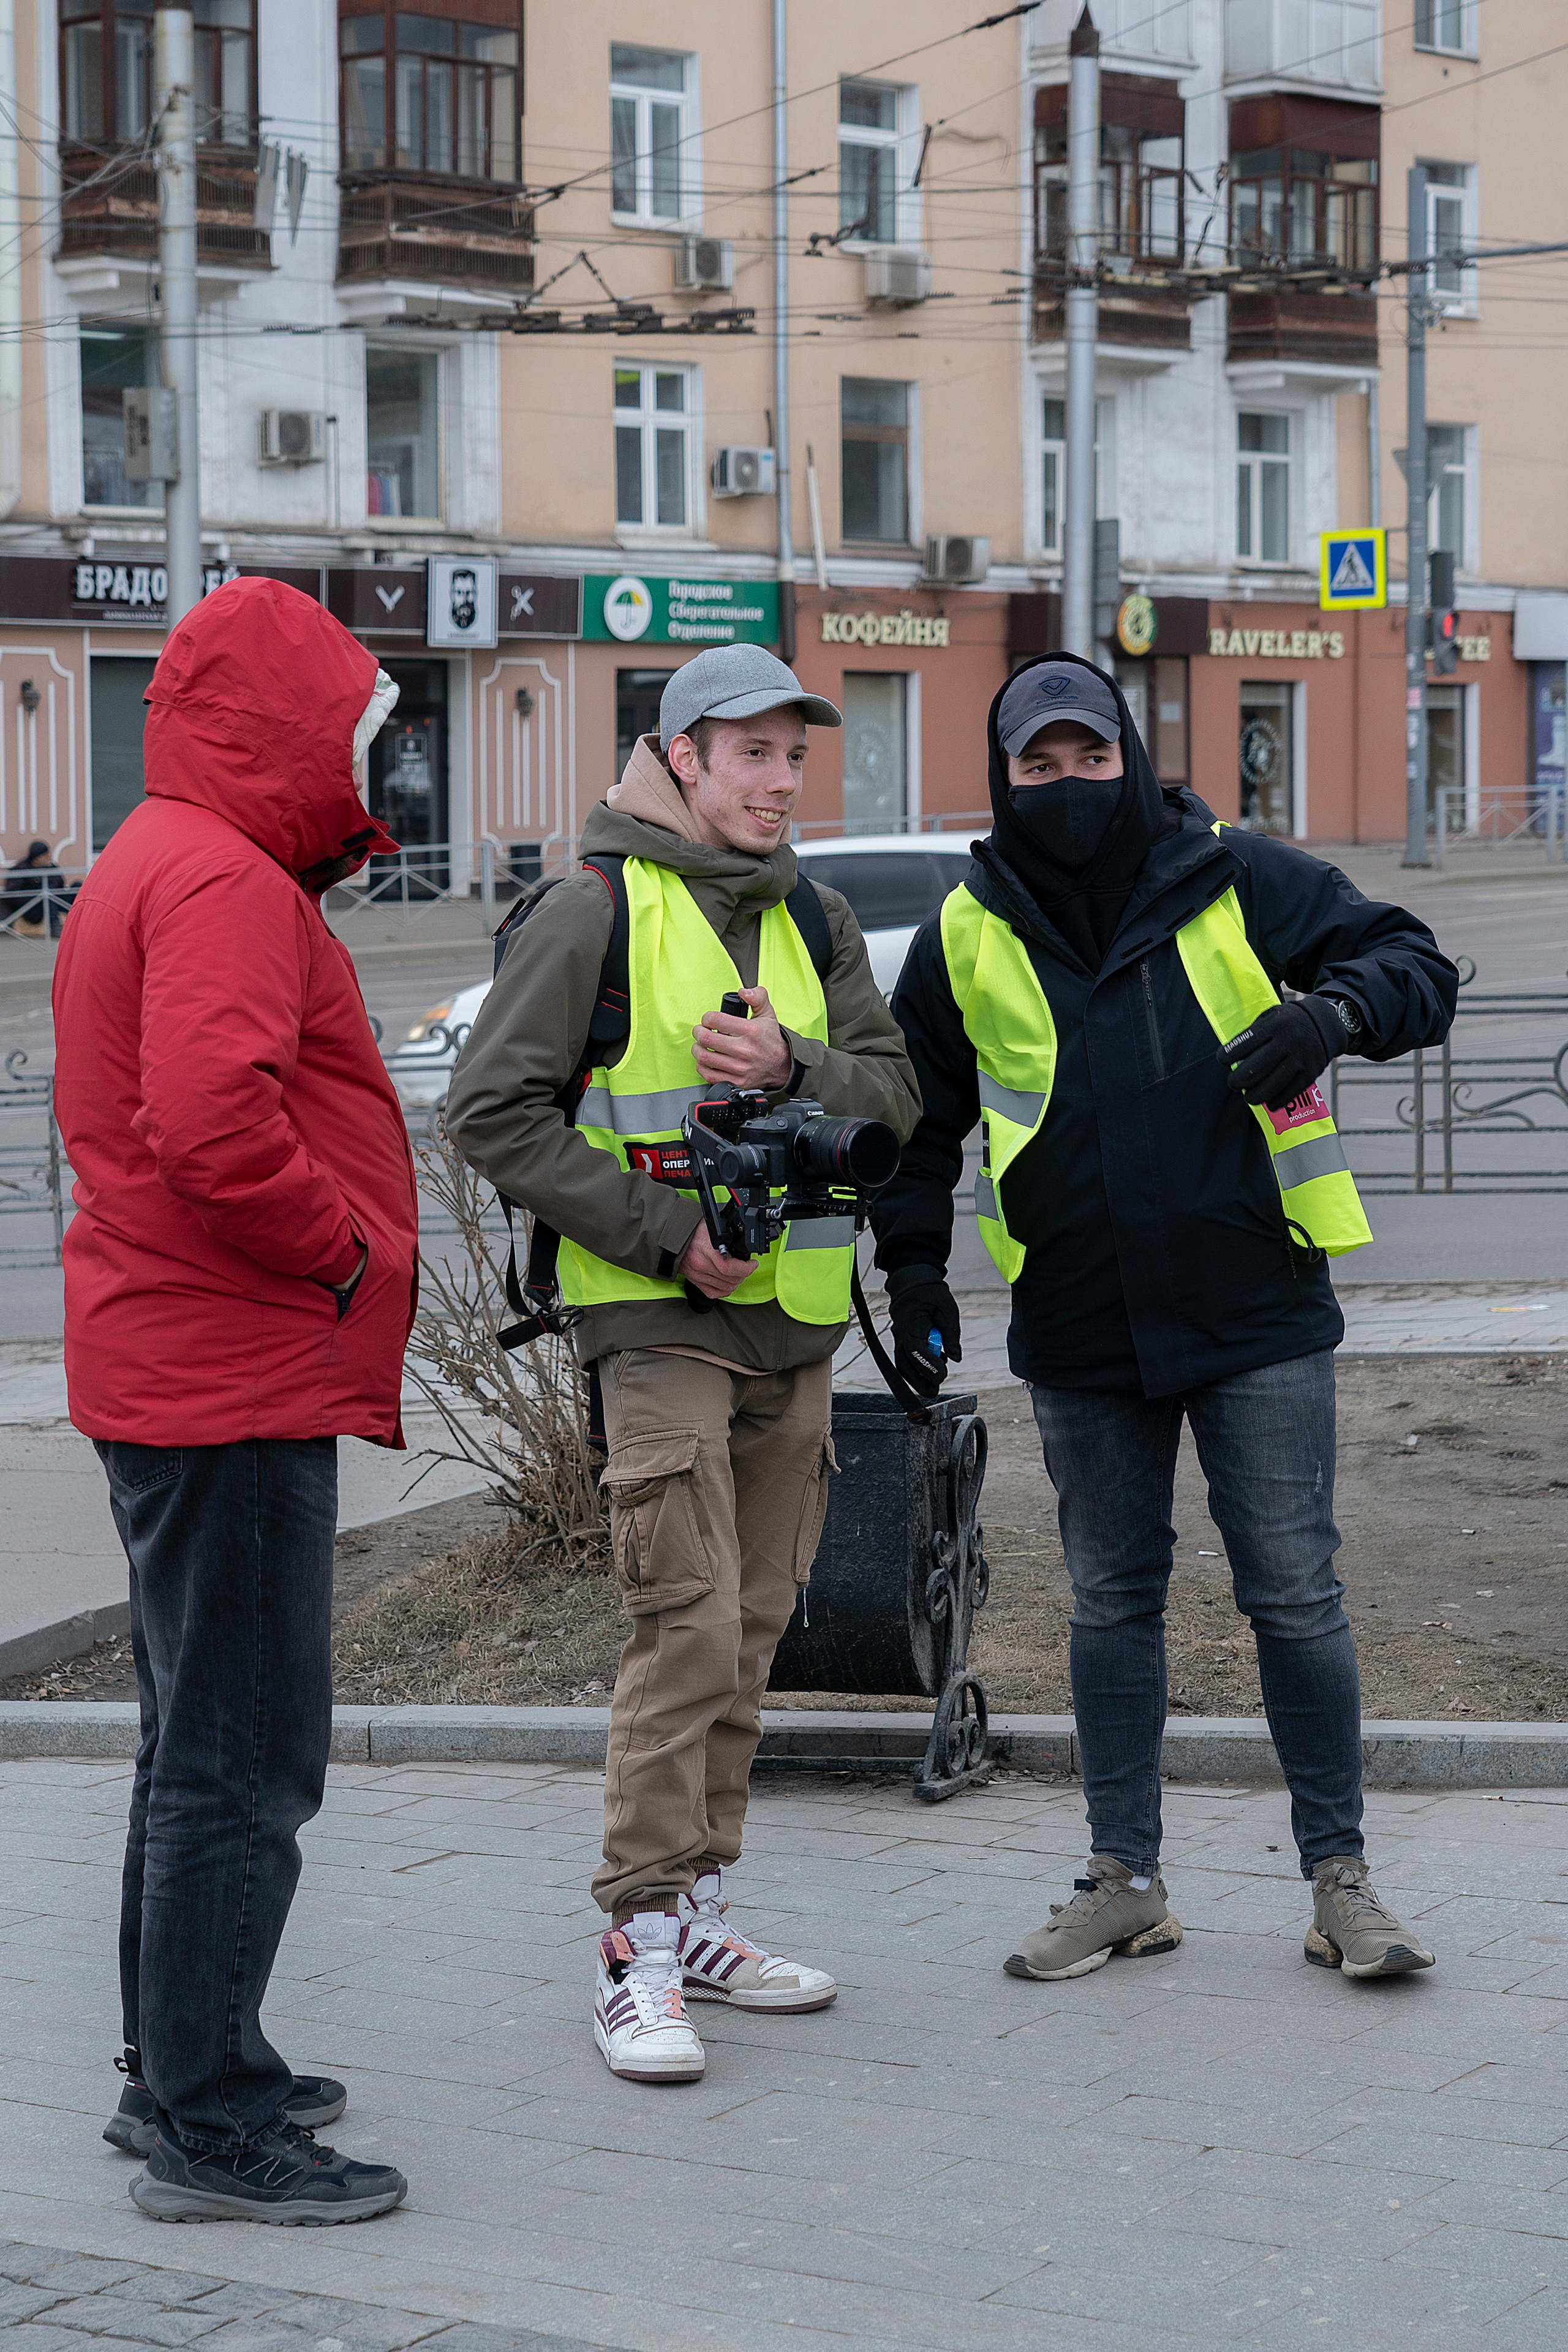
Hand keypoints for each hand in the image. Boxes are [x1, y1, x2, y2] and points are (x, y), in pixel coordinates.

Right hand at [679, 1219, 757, 1300]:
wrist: (673, 1235)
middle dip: (744, 1274)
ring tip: (739, 1274)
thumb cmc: (693, 1228)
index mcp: (706, 1249)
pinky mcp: (694, 1280)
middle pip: (730, 1279)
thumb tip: (743, 1236)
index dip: (746, 1268)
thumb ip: (728, 1231)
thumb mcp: (712, 1224)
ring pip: (725, 1287)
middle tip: (747, 1267)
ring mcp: (697, 1275)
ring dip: (736, 1282)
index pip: (730, 1267)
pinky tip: (729, 1284)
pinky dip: (724, 1291)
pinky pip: (713, 1293)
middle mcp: (701, 1264)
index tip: (752, 1264)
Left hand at [692, 986, 792, 1093]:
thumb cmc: (771, 1040)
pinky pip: (708, 1074)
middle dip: (698, 1031)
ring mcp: (739, 1067)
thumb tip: (744, 991)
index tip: (708, 1020)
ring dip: (697, 1049)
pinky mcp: (736, 1081)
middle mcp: (744, 1049)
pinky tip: (706, 1060)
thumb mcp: (767, 1013)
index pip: (715, 1020)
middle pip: (705, 1038)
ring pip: (704, 1057)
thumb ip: (757, 997)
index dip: (707, 1018)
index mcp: (750, 1030)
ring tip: (701, 1045)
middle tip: (700, 1031)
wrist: (782, 1065)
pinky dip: (702, 1066)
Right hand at [887, 1273, 961, 1397]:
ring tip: (934, 1386)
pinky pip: (906, 1358)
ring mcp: (899, 1338)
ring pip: (903, 1365)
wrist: (913, 1281)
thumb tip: (956, 1358)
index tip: (943, 1375)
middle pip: (903, 1365)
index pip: (916, 1352)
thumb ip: (952, 1334)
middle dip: (918, 1382)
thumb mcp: (948, 1309)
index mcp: (910, 1324)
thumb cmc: (931, 1292)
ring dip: (917, 1378)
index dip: (929, 1366)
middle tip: (934, 1392)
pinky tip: (935, 1367)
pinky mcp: (904, 1340)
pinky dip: (918, 1368)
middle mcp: (900, 1334)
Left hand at [1218, 998, 1343, 1111]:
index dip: (1228, 1054)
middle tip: (1233, 1083)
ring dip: (1254, 1095)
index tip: (1222, 1059)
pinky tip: (1268, 1103)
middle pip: (1255, 1068)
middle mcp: (1289, 1041)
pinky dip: (1276, 1101)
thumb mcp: (1271, 1016)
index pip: (1245, 1043)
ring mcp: (1301, 1058)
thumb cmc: (1288, 1022)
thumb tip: (1232, 1057)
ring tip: (1248, 1096)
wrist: (1324, 1024)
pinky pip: (1290, 1093)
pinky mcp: (1311, 1073)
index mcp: (1275, 1025)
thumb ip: (1253, 1033)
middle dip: (1238, 1080)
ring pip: (1271, 1085)